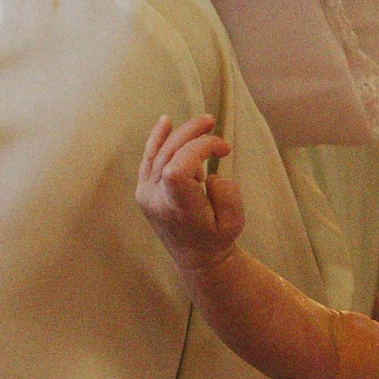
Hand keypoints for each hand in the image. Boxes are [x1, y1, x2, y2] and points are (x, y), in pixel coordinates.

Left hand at [137, 113, 243, 269]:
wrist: (195, 256)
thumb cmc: (217, 238)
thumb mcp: (235, 222)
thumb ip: (227, 194)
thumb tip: (208, 175)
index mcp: (177, 208)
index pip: (177, 168)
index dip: (199, 149)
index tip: (223, 150)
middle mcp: (156, 199)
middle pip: (169, 153)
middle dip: (194, 135)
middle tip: (213, 124)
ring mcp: (146, 193)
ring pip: (160, 152)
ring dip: (182, 133)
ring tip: (205, 123)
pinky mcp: (144, 189)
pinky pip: (148, 158)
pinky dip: (157, 138)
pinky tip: (166, 122)